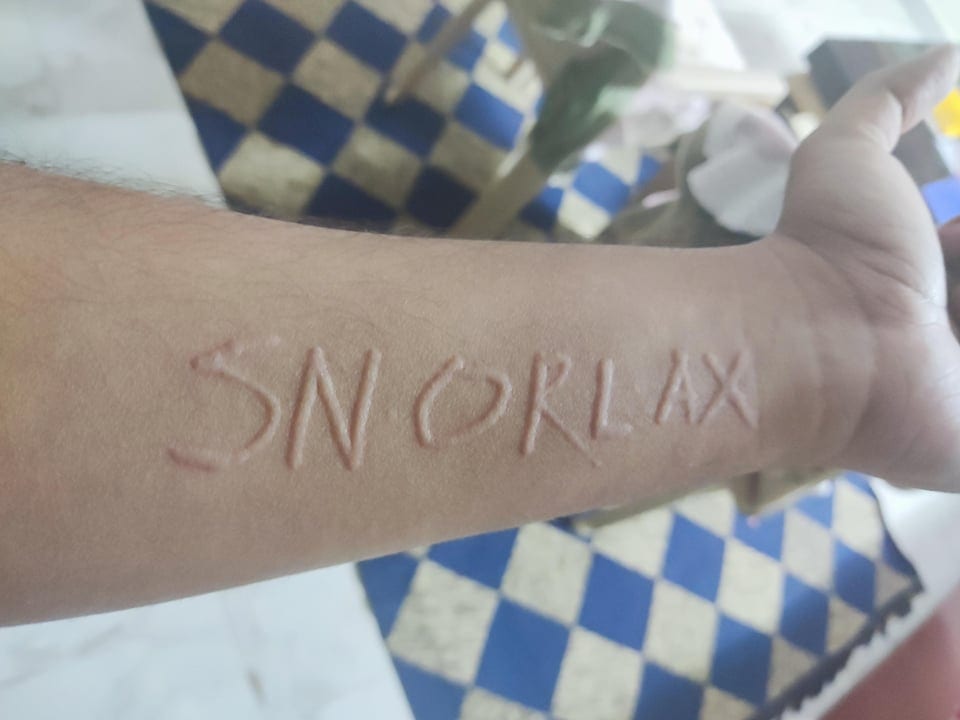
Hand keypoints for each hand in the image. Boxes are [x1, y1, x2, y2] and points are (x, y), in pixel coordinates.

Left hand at [764, 46, 959, 489]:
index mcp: (926, 291)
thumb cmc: (828, 252)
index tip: (951, 237)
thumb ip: (886, 99)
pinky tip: (951, 343)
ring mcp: (959, 398)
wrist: (811, 343)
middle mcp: (943, 345)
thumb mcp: (848, 154)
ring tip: (923, 314)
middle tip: (947, 256)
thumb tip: (947, 52)